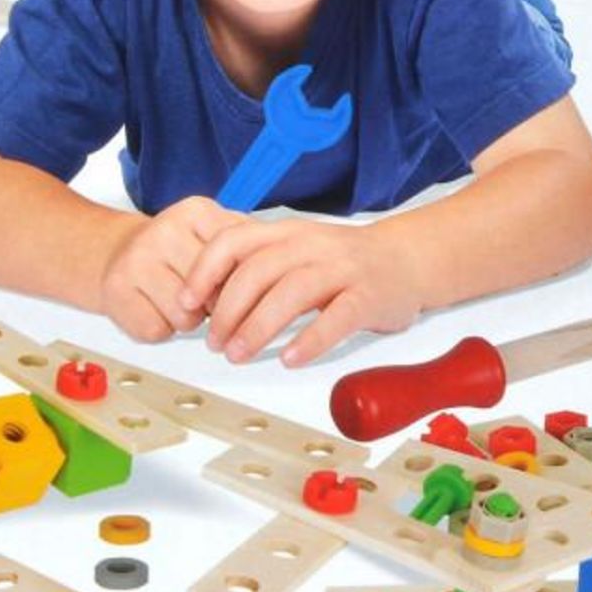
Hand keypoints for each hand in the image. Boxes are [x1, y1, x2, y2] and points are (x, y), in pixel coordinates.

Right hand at [99, 197, 247, 341]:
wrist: (115, 252)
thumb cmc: (172, 251)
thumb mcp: (211, 235)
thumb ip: (244, 249)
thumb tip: (273, 274)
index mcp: (196, 211)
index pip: (237, 263)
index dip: (239, 284)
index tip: (232, 284)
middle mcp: (163, 230)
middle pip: (213, 294)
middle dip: (212, 305)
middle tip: (198, 294)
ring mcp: (136, 259)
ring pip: (186, 317)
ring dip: (186, 321)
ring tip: (175, 301)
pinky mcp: (117, 290)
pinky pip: (157, 331)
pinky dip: (160, 330)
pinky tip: (153, 308)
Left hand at [179, 218, 416, 365]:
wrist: (407, 258)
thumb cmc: (343, 262)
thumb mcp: (296, 250)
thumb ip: (258, 265)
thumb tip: (206, 298)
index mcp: (286, 232)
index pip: (233, 241)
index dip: (203, 271)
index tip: (184, 301)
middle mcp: (310, 245)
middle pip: (257, 271)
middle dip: (227, 309)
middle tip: (213, 343)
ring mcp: (341, 269)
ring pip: (291, 292)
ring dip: (258, 326)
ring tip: (239, 353)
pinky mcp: (368, 295)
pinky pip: (337, 317)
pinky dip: (311, 339)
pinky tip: (291, 359)